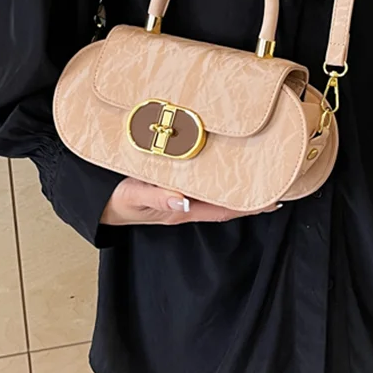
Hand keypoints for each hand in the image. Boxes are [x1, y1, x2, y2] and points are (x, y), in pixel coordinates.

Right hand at [100, 177, 281, 225]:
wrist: (97, 203)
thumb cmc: (114, 201)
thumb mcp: (132, 197)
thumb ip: (156, 197)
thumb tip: (182, 200)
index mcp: (181, 209)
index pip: (223, 209)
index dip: (250, 206)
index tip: (274, 199)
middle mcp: (185, 204)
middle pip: (225, 201)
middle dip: (250, 194)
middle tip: (276, 179)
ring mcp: (179, 197)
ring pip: (214, 192)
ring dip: (235, 185)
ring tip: (257, 171)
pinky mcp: (171, 187)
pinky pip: (199, 182)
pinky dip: (214, 175)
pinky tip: (220, 163)